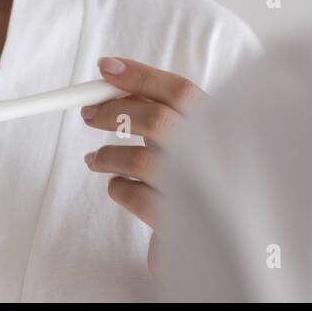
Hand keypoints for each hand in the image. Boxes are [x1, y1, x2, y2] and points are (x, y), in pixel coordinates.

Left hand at [80, 56, 205, 277]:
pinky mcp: (180, 225)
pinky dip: (118, 188)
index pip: (181, 91)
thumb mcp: (189, 143)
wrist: (223, 242)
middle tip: (88, 114)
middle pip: (158, 121)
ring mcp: (201, 192)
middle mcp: (217, 157)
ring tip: (95, 160)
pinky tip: (119, 187)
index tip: (105, 67)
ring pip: (140, 161)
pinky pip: (135, 198)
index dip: (141, 75)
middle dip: (114, 113)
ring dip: (107, 156)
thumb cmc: (199, 184)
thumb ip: (164, 115)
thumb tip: (115, 83)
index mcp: (223, 128)